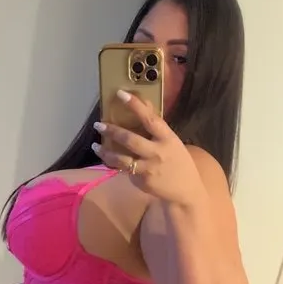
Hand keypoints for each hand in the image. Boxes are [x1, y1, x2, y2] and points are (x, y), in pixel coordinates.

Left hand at [92, 91, 204, 206]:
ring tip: (95, 146)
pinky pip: (125, 171)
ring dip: (106, 152)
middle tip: (98, 124)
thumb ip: (156, 126)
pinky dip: (117, 165)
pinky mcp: (142, 182)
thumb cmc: (177, 161)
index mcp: (167, 138)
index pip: (150, 118)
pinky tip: (110, 160)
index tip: (121, 94)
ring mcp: (148, 168)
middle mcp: (157, 152)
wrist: (186, 189)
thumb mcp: (171, 141)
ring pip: (122, 159)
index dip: (135, 105)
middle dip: (112, 131)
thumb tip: (144, 104)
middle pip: (130, 140)